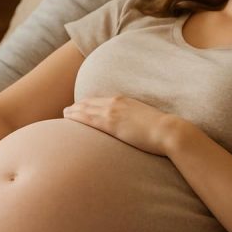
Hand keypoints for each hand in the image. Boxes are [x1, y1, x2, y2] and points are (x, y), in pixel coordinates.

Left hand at [62, 95, 181, 155]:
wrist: (167, 131)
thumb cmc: (161, 130)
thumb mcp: (146, 120)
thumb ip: (136, 120)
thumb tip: (133, 127)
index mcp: (125, 101)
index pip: (101, 100)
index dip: (89, 103)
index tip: (80, 106)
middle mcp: (116, 103)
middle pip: (90, 103)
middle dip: (77, 106)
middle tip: (66, 111)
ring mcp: (112, 112)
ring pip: (86, 109)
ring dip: (73, 111)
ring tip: (64, 114)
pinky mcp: (110, 124)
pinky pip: (87, 119)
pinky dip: (76, 117)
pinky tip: (67, 119)